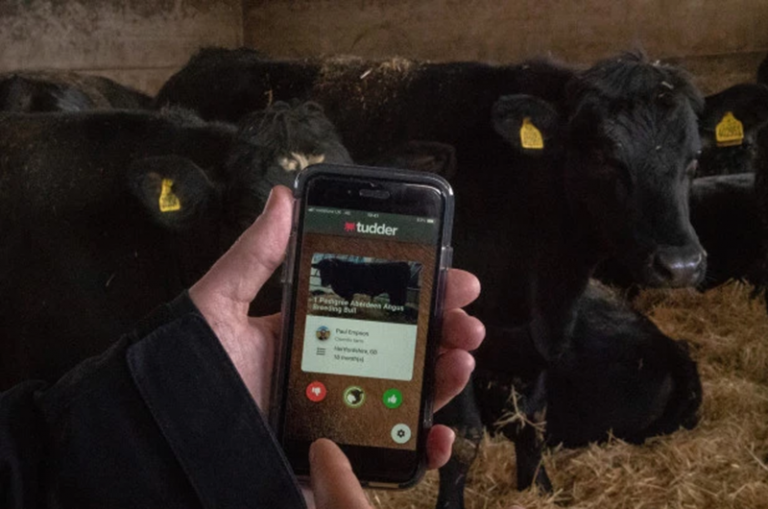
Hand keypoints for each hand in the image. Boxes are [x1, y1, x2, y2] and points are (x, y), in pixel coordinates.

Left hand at [189, 184, 483, 470]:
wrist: (168, 448)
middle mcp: (335, 372)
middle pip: (403, 349)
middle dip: (444, 329)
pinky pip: (391, 455)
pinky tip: (439, 433)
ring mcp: (343, 416)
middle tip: (465, 317)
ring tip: (462, 356)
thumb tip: (283, 198)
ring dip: (444, 377)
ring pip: (408, 396)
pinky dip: (425, 448)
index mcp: (313, 334)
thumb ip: (252, 258)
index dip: (418, 291)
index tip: (449, 275)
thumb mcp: (218, 307)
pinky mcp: (342, 458)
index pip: (377, 307)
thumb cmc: (189, 375)